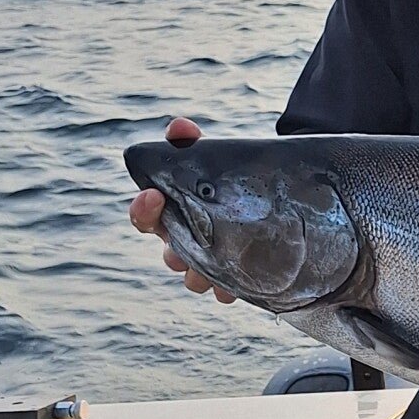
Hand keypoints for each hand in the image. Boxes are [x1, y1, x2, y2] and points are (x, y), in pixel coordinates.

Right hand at [129, 116, 236, 301]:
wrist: (275, 196)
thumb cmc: (231, 178)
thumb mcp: (211, 158)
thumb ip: (191, 142)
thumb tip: (178, 126)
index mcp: (172, 214)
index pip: (145, 218)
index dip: (143, 210)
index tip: (153, 195)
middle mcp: (185, 244)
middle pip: (169, 256)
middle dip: (173, 252)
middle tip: (180, 246)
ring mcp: (210, 265)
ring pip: (195, 279)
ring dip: (199, 275)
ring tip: (209, 270)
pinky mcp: (238, 278)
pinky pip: (227, 292)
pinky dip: (228, 290)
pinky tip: (235, 284)